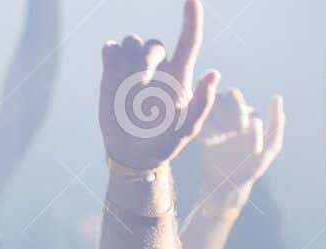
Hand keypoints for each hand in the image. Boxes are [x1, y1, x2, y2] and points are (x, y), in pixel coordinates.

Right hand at [100, 0, 218, 172]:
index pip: (189, 39)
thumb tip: (215, 73)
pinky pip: (111, 48)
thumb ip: (201, 103)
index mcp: (178, 74)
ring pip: (132, 41)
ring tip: (128, 83)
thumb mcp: (186, 129)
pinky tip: (113, 70)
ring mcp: (133, 67)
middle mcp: (157, 67)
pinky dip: (111, 54)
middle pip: (153, 44)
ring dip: (130, 58)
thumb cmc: (164, 143)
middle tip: (141, 83)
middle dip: (147, 59)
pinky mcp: (112, 71)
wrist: (133, 154)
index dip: (191, 17)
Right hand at [198, 89, 284, 199]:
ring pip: (215, 99)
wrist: (228, 183)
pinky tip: (209, 132)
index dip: (253, 128)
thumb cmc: (251, 166)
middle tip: (240, 130)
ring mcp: (214, 117)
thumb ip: (276, 123)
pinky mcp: (201, 126)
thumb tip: (277, 96)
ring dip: (220, 111)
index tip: (254, 150)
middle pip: (232, 95)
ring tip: (224, 133)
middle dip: (236, 110)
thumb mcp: (270, 147)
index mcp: (247, 115)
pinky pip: (199, 111)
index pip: (249, 111)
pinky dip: (203, 114)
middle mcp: (230, 112)